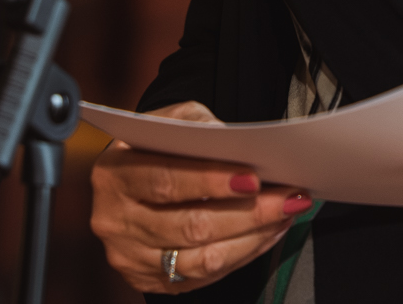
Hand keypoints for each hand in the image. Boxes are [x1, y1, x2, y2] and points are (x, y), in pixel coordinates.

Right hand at [90, 102, 313, 292]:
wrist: (130, 183)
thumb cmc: (155, 147)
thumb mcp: (167, 122)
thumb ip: (195, 125)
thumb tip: (232, 141)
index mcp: (114, 174)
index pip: (164, 181)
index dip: (209, 182)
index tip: (253, 178)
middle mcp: (115, 221)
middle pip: (190, 226)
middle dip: (248, 213)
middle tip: (289, 197)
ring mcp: (131, 257)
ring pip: (202, 259)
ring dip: (254, 238)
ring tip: (287, 213)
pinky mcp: (150, 281)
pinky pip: (206, 275)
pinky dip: (244, 254)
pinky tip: (268, 233)